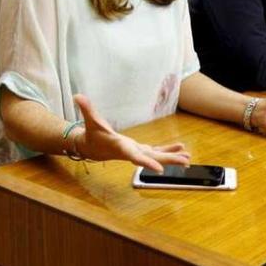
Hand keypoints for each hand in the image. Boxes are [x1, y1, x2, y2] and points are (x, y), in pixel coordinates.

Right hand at [73, 94, 189, 172]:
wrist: (92, 147)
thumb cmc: (93, 134)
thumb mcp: (91, 121)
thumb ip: (87, 109)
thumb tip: (77, 96)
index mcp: (122, 147)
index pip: (136, 157)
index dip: (148, 163)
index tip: (159, 170)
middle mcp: (132, 152)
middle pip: (153, 159)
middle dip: (169, 161)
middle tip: (185, 162)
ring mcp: (137, 152)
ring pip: (157, 157)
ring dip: (172, 157)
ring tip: (188, 159)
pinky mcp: (140, 150)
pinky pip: (157, 152)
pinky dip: (168, 151)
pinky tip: (181, 149)